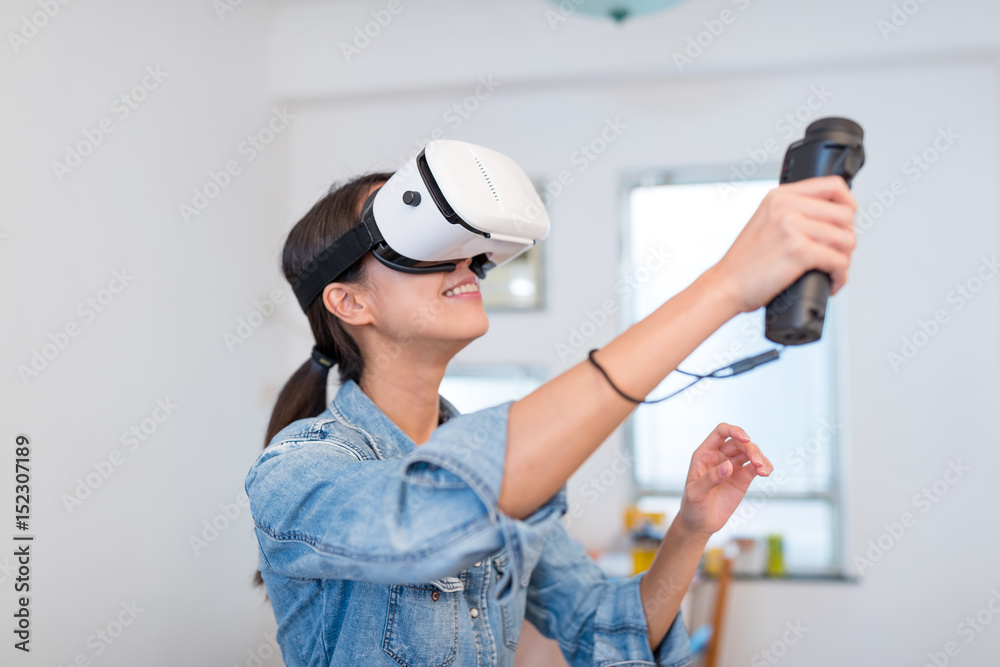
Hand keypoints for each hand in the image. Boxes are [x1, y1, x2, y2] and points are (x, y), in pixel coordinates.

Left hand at [675, 423, 772, 536]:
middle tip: (758, 463)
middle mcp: (719, 456)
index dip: (734, 431)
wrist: (700, 524)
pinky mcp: (743, 478)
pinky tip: (766, 472)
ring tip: (764, 471)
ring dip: (760, 458)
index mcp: (704, 454)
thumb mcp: (696, 493)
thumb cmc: (692, 506)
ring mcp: (732, 466)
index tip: (746, 439)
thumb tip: (728, 465)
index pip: (721, 432)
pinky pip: (755, 467)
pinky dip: (764, 467)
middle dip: (751, 449)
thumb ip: (710, 479)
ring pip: (749, 453)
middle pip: (739, 442)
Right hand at [711, 175, 857, 313]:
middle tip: (837, 253)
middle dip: (847, 238)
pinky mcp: (798, 251)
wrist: (725, 284)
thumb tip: (829, 219)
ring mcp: (792, 227)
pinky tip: (831, 282)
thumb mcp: (765, 222)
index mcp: (780, 196)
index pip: (833, 186)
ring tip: (832, 270)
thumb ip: (791, 213)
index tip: (847, 220)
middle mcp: (786, 207)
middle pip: (844, 215)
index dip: (848, 203)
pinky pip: (838, 261)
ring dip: (845, 260)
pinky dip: (840, 276)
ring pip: (845, 239)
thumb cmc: (744, 262)